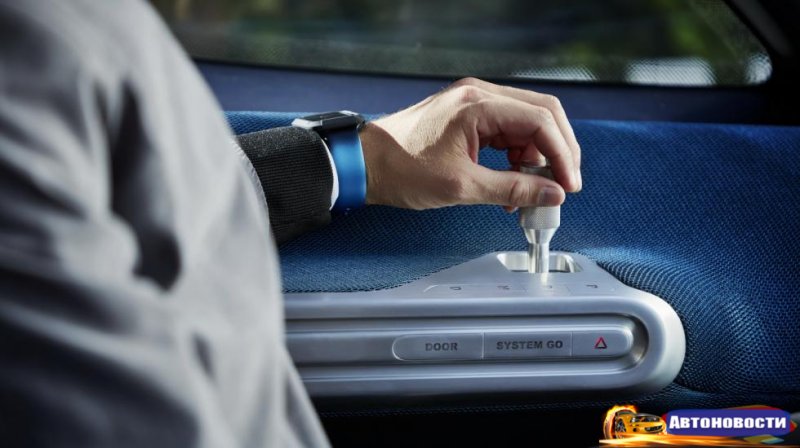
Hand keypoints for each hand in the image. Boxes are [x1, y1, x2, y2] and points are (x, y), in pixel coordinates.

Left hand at [360, 77, 581, 210]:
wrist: (365, 163)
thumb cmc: (401, 169)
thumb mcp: (461, 186)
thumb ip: (512, 189)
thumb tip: (550, 194)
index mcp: (478, 104)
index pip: (540, 120)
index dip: (562, 155)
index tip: (568, 185)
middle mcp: (479, 95)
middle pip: (542, 115)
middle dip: (557, 152)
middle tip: (561, 186)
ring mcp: (474, 103)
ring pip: (527, 124)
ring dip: (536, 157)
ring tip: (529, 192)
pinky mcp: (469, 116)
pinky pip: (508, 131)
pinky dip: (517, 157)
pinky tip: (512, 183)